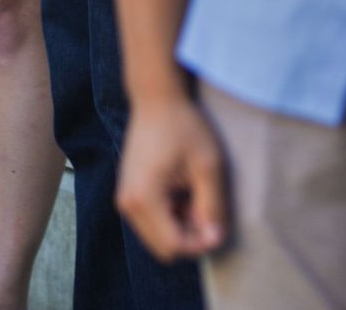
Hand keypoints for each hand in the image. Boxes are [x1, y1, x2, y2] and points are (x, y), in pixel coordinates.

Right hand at [116, 92, 228, 262]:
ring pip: (157, 235)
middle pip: (162, 246)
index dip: (200, 244)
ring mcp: (124, 200)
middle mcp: (128, 205)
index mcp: (145, 199)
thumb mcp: (207, 165)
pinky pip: (150, 220)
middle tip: (211, 211)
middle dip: (190, 236)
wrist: (157, 99)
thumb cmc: (184, 127)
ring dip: (181, 225)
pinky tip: (185, 191)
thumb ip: (212, 206)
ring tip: (198, 196)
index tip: (220, 227)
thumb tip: (215, 239)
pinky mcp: (128, 193)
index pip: (173, 246)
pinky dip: (171, 215)